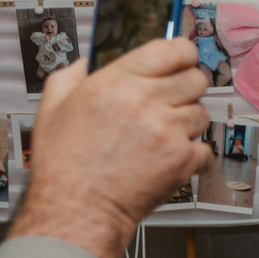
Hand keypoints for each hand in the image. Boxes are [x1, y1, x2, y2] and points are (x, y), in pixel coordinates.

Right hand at [12, 42, 211, 257]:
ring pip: (202, 113)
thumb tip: (86, 62)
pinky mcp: (183, 159)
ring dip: (187, 123)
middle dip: (186, 89)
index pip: (172, 49)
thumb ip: (70, 76)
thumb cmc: (65, 164)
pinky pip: (205, 147)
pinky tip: (167, 159)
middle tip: (169, 103)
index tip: (180, 61)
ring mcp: (168, 131)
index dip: (182, 53)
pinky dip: (193, 155)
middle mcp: (146, 102)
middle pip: (196, 79)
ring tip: (160, 137)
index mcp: (117, 83)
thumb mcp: (52, 108)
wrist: (78, 208)